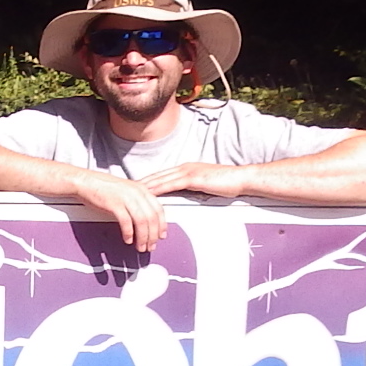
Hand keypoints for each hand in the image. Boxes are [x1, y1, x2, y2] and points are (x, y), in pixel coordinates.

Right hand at [68, 172, 168, 251]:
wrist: (85, 181)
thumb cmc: (102, 187)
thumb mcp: (126, 190)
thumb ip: (137, 201)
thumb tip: (144, 217)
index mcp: (141, 189)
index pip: (159, 209)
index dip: (162, 225)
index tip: (161, 235)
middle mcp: (136, 192)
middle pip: (152, 217)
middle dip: (153, 235)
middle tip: (150, 245)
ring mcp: (126, 197)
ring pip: (142, 221)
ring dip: (143, 237)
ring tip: (140, 246)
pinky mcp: (114, 204)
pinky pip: (126, 222)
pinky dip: (129, 233)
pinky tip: (128, 239)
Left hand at [137, 161, 251, 199]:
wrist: (241, 179)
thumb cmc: (227, 184)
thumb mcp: (205, 186)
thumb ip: (192, 189)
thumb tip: (182, 197)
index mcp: (186, 169)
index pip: (161, 176)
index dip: (146, 181)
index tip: (133, 187)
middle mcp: (184, 168)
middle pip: (156, 176)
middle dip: (140, 183)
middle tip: (124, 189)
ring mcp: (188, 172)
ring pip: (160, 179)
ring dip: (144, 186)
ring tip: (130, 192)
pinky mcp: (193, 178)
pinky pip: (171, 184)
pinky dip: (158, 188)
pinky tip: (148, 193)